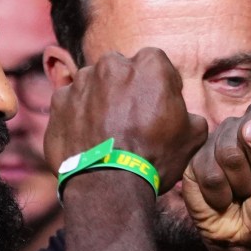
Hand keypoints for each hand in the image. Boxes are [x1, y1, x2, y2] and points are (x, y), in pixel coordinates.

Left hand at [44, 48, 207, 192]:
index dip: (159, 85)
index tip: (158, 106)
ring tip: (107, 133)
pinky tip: (87, 139)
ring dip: (100, 101)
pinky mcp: (58, 103)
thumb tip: (185, 116)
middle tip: (130, 119)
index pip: (157, 64)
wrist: (109, 186)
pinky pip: (71, 104)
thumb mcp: (192, 137)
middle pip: (121, 69)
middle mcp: (111, 64)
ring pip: (93, 85)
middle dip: (125, 88)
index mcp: (149, 64)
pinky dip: (78, 117)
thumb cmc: (154, 158)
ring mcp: (80, 82)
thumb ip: (190, 114)